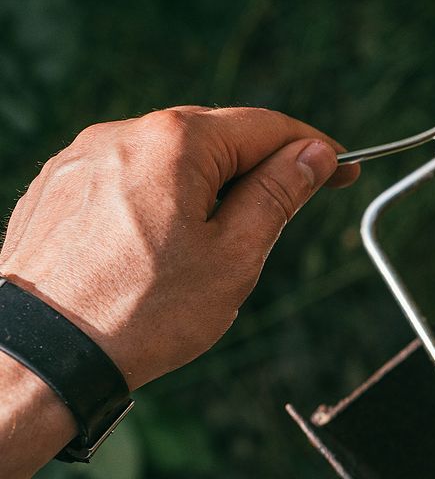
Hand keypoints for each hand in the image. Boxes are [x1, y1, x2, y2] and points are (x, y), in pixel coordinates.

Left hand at [0, 106, 357, 389]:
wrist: (46, 351)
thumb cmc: (144, 309)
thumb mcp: (236, 255)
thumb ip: (278, 194)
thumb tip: (312, 156)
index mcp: (173, 142)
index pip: (264, 127)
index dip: (313, 148)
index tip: (344, 169)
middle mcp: (120, 135)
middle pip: (213, 140)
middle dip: (256, 172)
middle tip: (287, 217)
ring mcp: (80, 159)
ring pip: (167, 162)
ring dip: (204, 191)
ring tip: (212, 253)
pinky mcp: (55, 188)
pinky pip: (125, 181)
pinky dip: (157, 204)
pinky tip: (161, 253)